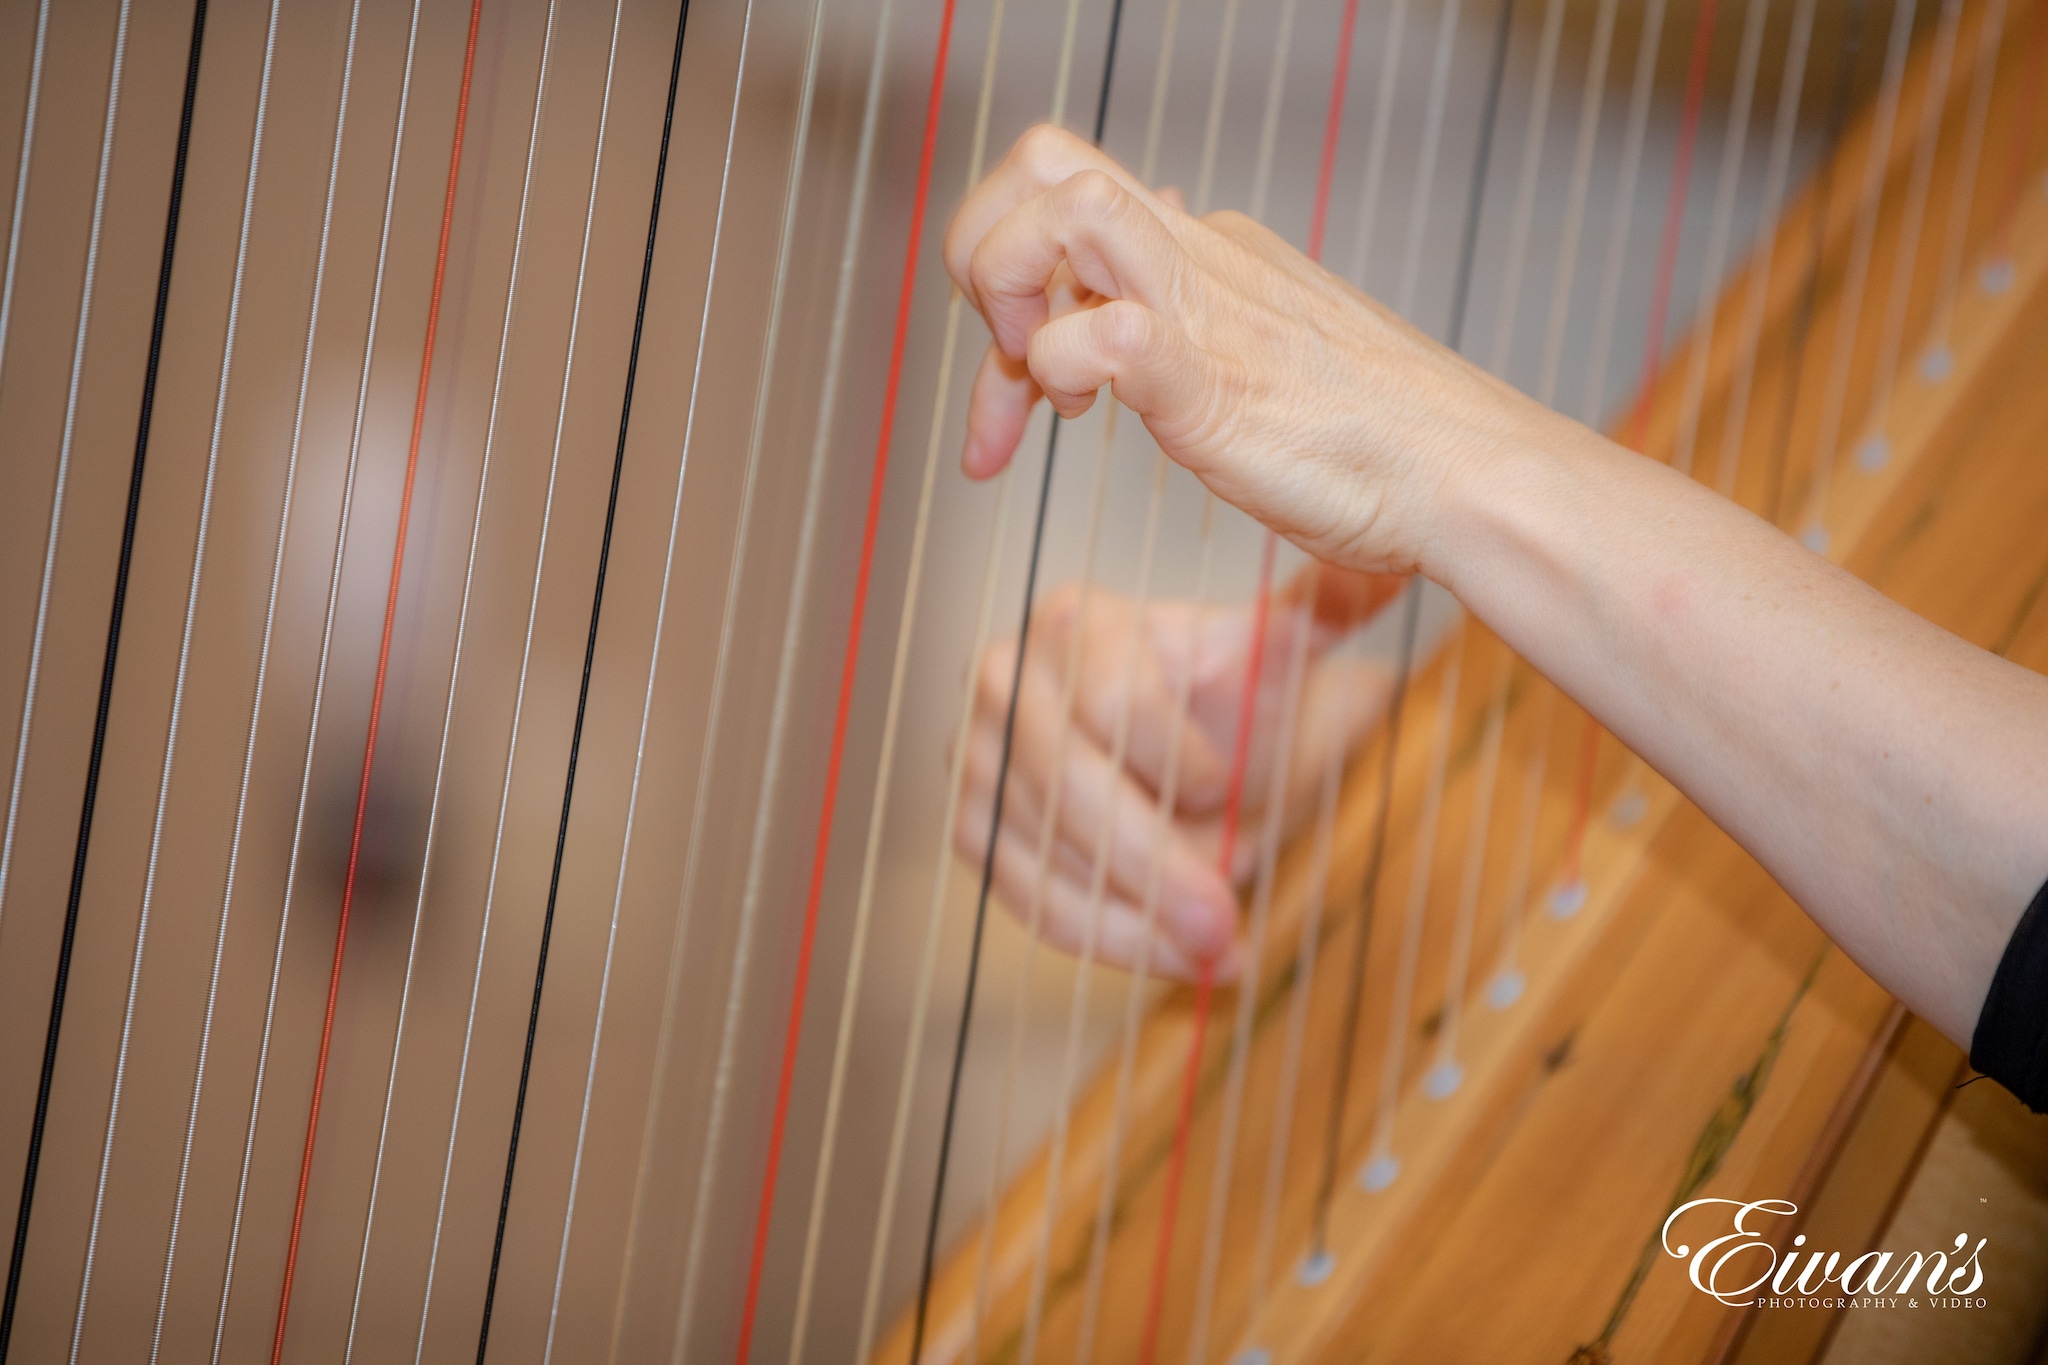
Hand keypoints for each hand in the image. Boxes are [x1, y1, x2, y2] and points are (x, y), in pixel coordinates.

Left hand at [943, 125, 1551, 578]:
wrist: (1469, 476)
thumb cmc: (1376, 442)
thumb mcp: (1261, 350)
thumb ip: (1193, 298)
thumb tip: (1145, 218)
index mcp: (1205, 252)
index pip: (1065, 209)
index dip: (1004, 293)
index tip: (1007, 414)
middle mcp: (1197, 257)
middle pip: (1044, 163)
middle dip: (985, 254)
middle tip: (1010, 362)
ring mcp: (1206, 308)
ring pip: (1062, 209)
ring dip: (1013, 293)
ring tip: (1049, 391)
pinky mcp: (1213, 376)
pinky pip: (1104, 333)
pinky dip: (1065, 368)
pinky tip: (1088, 418)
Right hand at [953, 566, 1398, 981]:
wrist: (1201, 748)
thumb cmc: (1235, 701)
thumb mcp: (1283, 657)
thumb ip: (1327, 609)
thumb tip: (1391, 568)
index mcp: (1073, 620)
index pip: (1116, 706)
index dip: (1181, 766)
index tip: (1237, 795)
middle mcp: (1004, 677)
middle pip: (1069, 786)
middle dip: (1154, 865)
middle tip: (1224, 925)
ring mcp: (976, 755)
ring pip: (1044, 853)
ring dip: (1132, 916)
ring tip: (1214, 949)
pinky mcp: (974, 826)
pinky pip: (1024, 897)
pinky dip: (1101, 937)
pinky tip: (1169, 956)